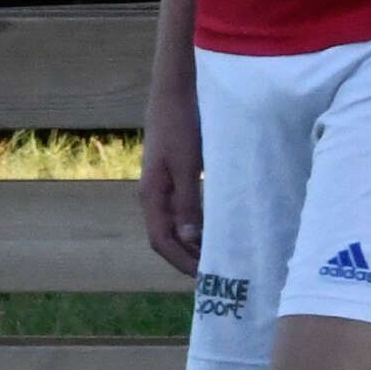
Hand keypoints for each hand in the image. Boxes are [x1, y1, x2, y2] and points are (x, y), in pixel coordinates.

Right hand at [139, 90, 203, 274]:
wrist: (175, 91)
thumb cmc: (180, 125)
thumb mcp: (187, 165)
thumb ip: (188, 202)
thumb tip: (191, 240)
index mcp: (152, 195)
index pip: (161, 242)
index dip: (182, 262)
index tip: (206, 278)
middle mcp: (155, 195)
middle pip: (167, 238)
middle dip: (188, 258)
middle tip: (217, 275)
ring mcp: (164, 185)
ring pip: (176, 225)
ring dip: (194, 244)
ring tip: (218, 257)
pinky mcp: (176, 175)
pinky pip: (184, 210)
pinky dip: (198, 225)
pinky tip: (216, 227)